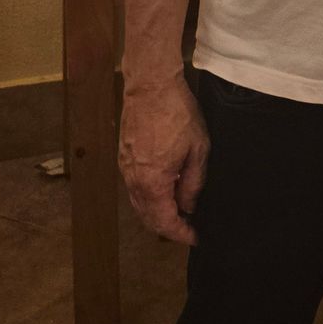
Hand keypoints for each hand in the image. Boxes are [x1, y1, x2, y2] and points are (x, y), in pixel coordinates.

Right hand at [119, 74, 210, 243]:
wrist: (150, 85)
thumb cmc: (177, 113)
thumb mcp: (198, 149)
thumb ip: (194, 182)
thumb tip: (189, 206)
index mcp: (153, 182)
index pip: (164, 222)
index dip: (180, 234)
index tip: (195, 238)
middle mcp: (134, 180)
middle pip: (148, 218)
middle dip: (168, 228)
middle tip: (188, 229)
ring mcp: (125, 169)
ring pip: (139, 204)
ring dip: (157, 214)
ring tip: (179, 213)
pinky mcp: (123, 157)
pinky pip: (134, 188)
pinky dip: (148, 198)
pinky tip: (165, 192)